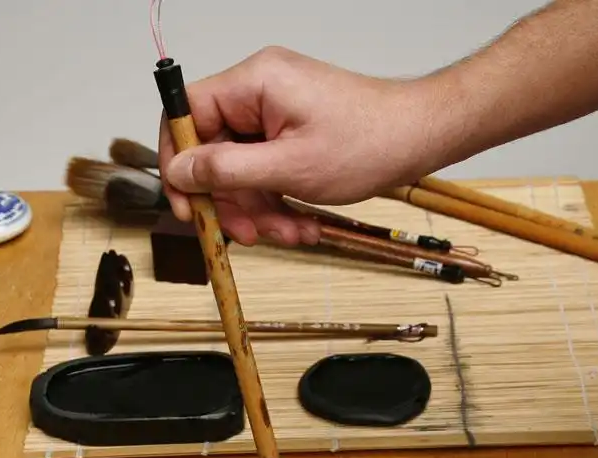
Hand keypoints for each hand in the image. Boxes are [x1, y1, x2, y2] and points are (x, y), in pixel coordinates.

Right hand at [157, 47, 455, 246]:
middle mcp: (259, 92)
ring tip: (287, 234)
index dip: (179, 161)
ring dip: (257, 210)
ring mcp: (275, 113)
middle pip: (213, 151)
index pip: (187, 114)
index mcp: (253, 83)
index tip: (187, 202)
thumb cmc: (369, 142)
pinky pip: (264, 172)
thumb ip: (226, 170)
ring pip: (240, 170)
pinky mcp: (290, 133)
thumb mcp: (289, 167)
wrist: (418, 139)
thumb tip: (179, 172)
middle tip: (244, 234)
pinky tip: (298, 225)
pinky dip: (276, 203)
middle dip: (230, 200)